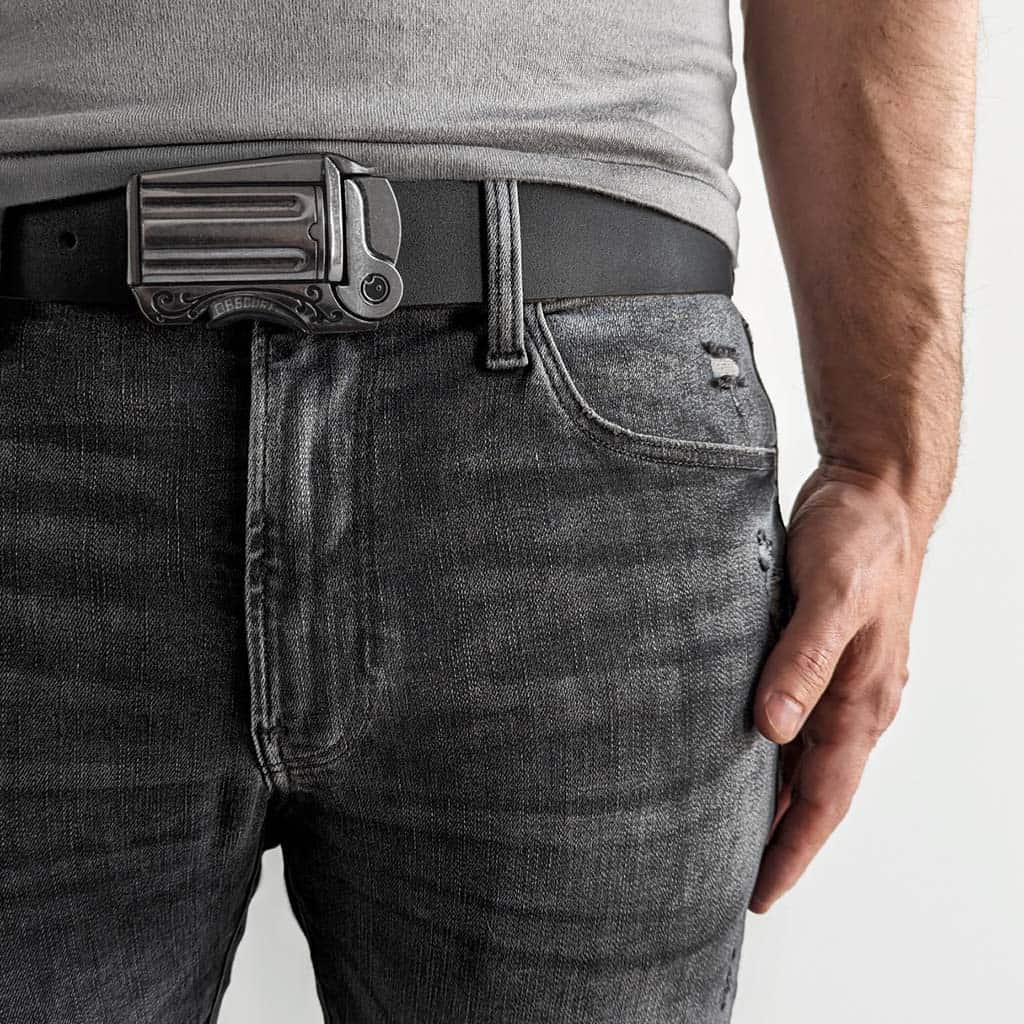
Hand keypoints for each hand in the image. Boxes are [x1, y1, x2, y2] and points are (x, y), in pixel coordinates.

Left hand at [749, 461, 932, 912]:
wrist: (875, 492)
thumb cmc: (857, 538)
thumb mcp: (831, 594)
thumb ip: (802, 660)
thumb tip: (771, 728)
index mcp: (861, 700)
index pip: (824, 797)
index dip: (792, 849)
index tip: (758, 895)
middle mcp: (853, 700)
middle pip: (813, 789)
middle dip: (780, 839)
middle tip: (731, 881)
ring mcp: (840, 680)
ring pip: (803, 758)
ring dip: (773, 798)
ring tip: (727, 832)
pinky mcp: (818, 654)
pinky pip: (795, 717)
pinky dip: (769, 748)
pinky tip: (739, 752)